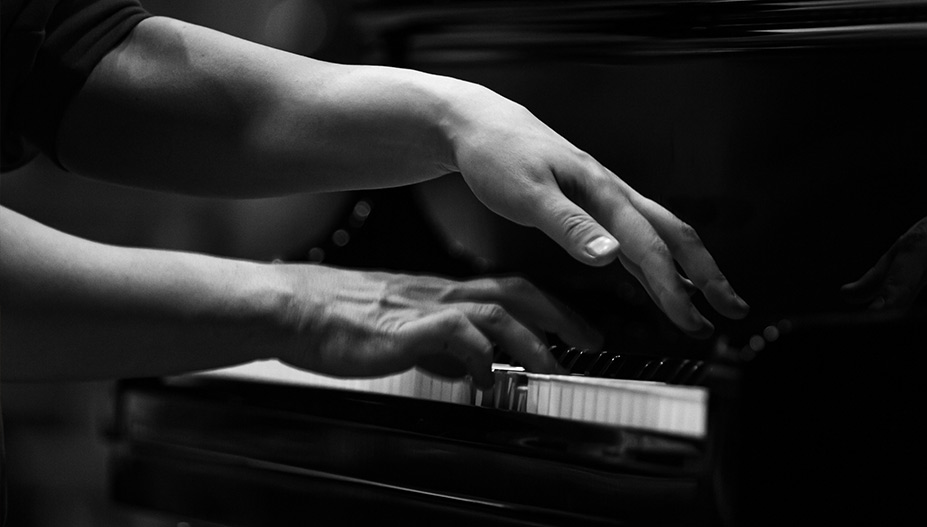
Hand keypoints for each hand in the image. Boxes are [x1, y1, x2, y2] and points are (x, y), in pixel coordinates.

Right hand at [277, 266, 601, 387]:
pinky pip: (456, 333)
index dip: (549, 308)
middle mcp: (440, 293)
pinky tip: (486, 379)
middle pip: (516, 293)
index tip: (578, 330)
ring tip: (550, 368)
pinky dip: (480, 356)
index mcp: (442, 292)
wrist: (291, 309)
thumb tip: (475, 371)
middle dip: (560, 318)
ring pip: (495, 312)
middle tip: (592, 343)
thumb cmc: (338, 321)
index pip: (509, 291)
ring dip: (530, 342)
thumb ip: (442, 350)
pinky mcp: (404, 327)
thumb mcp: (404, 335)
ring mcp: (424, 307)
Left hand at [445, 88, 749, 336]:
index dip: (675, 288)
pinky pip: (640, 238)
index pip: (650, 248)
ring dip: (692, 270)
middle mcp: (614, 194)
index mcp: (603, 193)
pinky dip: (661, 263)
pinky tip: (667, 281)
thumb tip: (610, 256)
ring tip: (713, 303)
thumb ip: (570, 226)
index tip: (692, 321)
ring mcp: (608, 200)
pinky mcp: (596, 205)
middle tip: (734, 310)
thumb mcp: (526, 193)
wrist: (482, 125)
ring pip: (664, 237)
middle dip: (709, 275)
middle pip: (676, 237)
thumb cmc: (499, 155)